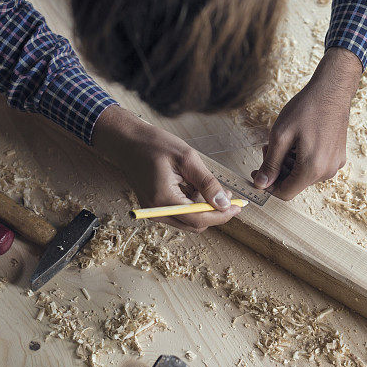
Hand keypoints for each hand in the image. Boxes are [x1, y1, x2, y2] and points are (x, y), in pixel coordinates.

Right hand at [92, 105, 240, 231]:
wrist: (127, 141)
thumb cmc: (155, 145)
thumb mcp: (187, 159)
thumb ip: (207, 183)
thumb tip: (224, 203)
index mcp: (163, 199)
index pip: (198, 220)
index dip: (222, 215)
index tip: (239, 206)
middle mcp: (156, 211)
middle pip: (194, 225)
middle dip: (214, 212)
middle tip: (228, 195)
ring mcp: (153, 211)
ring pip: (188, 220)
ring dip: (203, 208)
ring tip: (208, 185)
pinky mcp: (154, 207)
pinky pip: (179, 213)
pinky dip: (192, 204)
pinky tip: (193, 185)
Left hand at [253, 47, 361, 199]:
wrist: (332, 91)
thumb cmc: (306, 109)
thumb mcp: (281, 135)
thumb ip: (271, 163)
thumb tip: (261, 185)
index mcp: (312, 169)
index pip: (285, 193)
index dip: (268, 186)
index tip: (257, 172)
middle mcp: (326, 172)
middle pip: (295, 184)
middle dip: (278, 171)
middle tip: (267, 149)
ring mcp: (335, 165)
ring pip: (304, 175)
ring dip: (289, 164)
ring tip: (282, 143)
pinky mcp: (338, 157)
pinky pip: (316, 166)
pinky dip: (303, 159)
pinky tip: (297, 142)